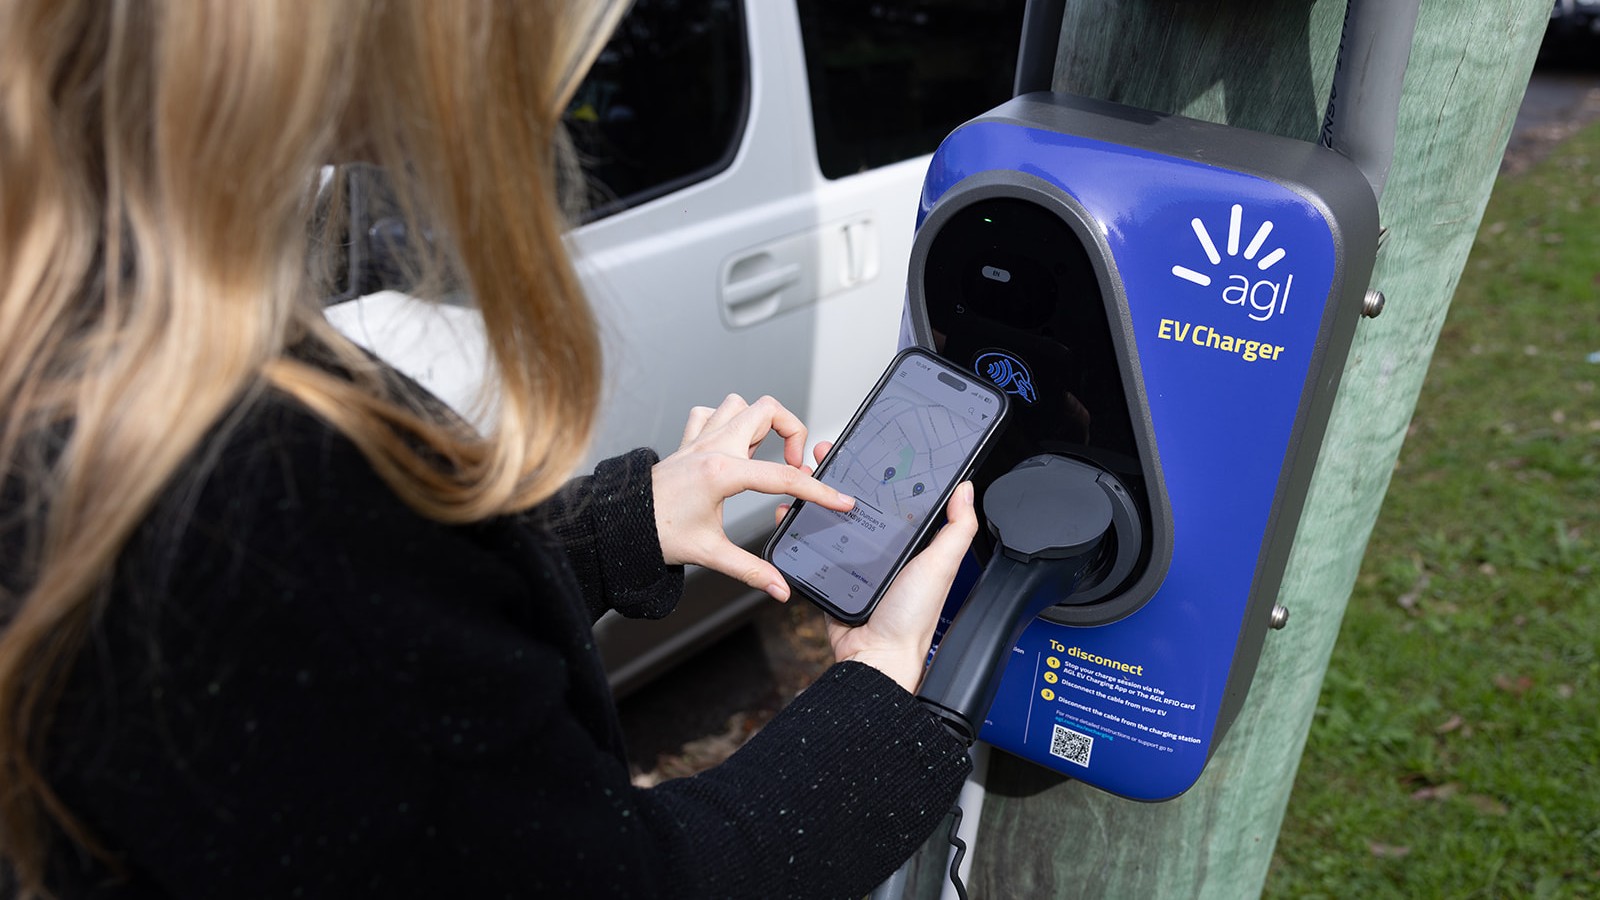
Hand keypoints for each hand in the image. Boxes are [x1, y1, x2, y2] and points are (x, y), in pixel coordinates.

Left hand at [653, 394, 853, 600]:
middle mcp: (712, 447)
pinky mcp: (687, 441)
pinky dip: (727, 422)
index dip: (817, 490)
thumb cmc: (658, 534)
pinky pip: (711, 413)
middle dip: (793, 430)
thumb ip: (751, 570)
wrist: (619, 524)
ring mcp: (699, 439)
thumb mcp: (710, 554)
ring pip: (740, 404)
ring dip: (759, 422)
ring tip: (765, 454)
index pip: (782, 476)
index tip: (839, 499)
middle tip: (793, 463)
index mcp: (722, 472)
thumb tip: (780, 588)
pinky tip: (732, 446)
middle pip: (767, 410)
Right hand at [773, 441, 978, 692]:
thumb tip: (967, 489)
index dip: (881, 469)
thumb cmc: (911, 618)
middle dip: (840, 474)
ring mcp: (853, 559)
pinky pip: (811, 545)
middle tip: (826, 453)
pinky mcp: (829, 574)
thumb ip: (957, 528)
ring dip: (815, 494)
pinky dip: (799, 527)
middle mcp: (882, 548)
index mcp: (911, 543)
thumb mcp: (941, 565)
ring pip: (831, 518)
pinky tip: (791, 511)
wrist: (874, 656)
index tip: (869, 447)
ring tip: (802, 475)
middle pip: (857, 501)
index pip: (895, 496)